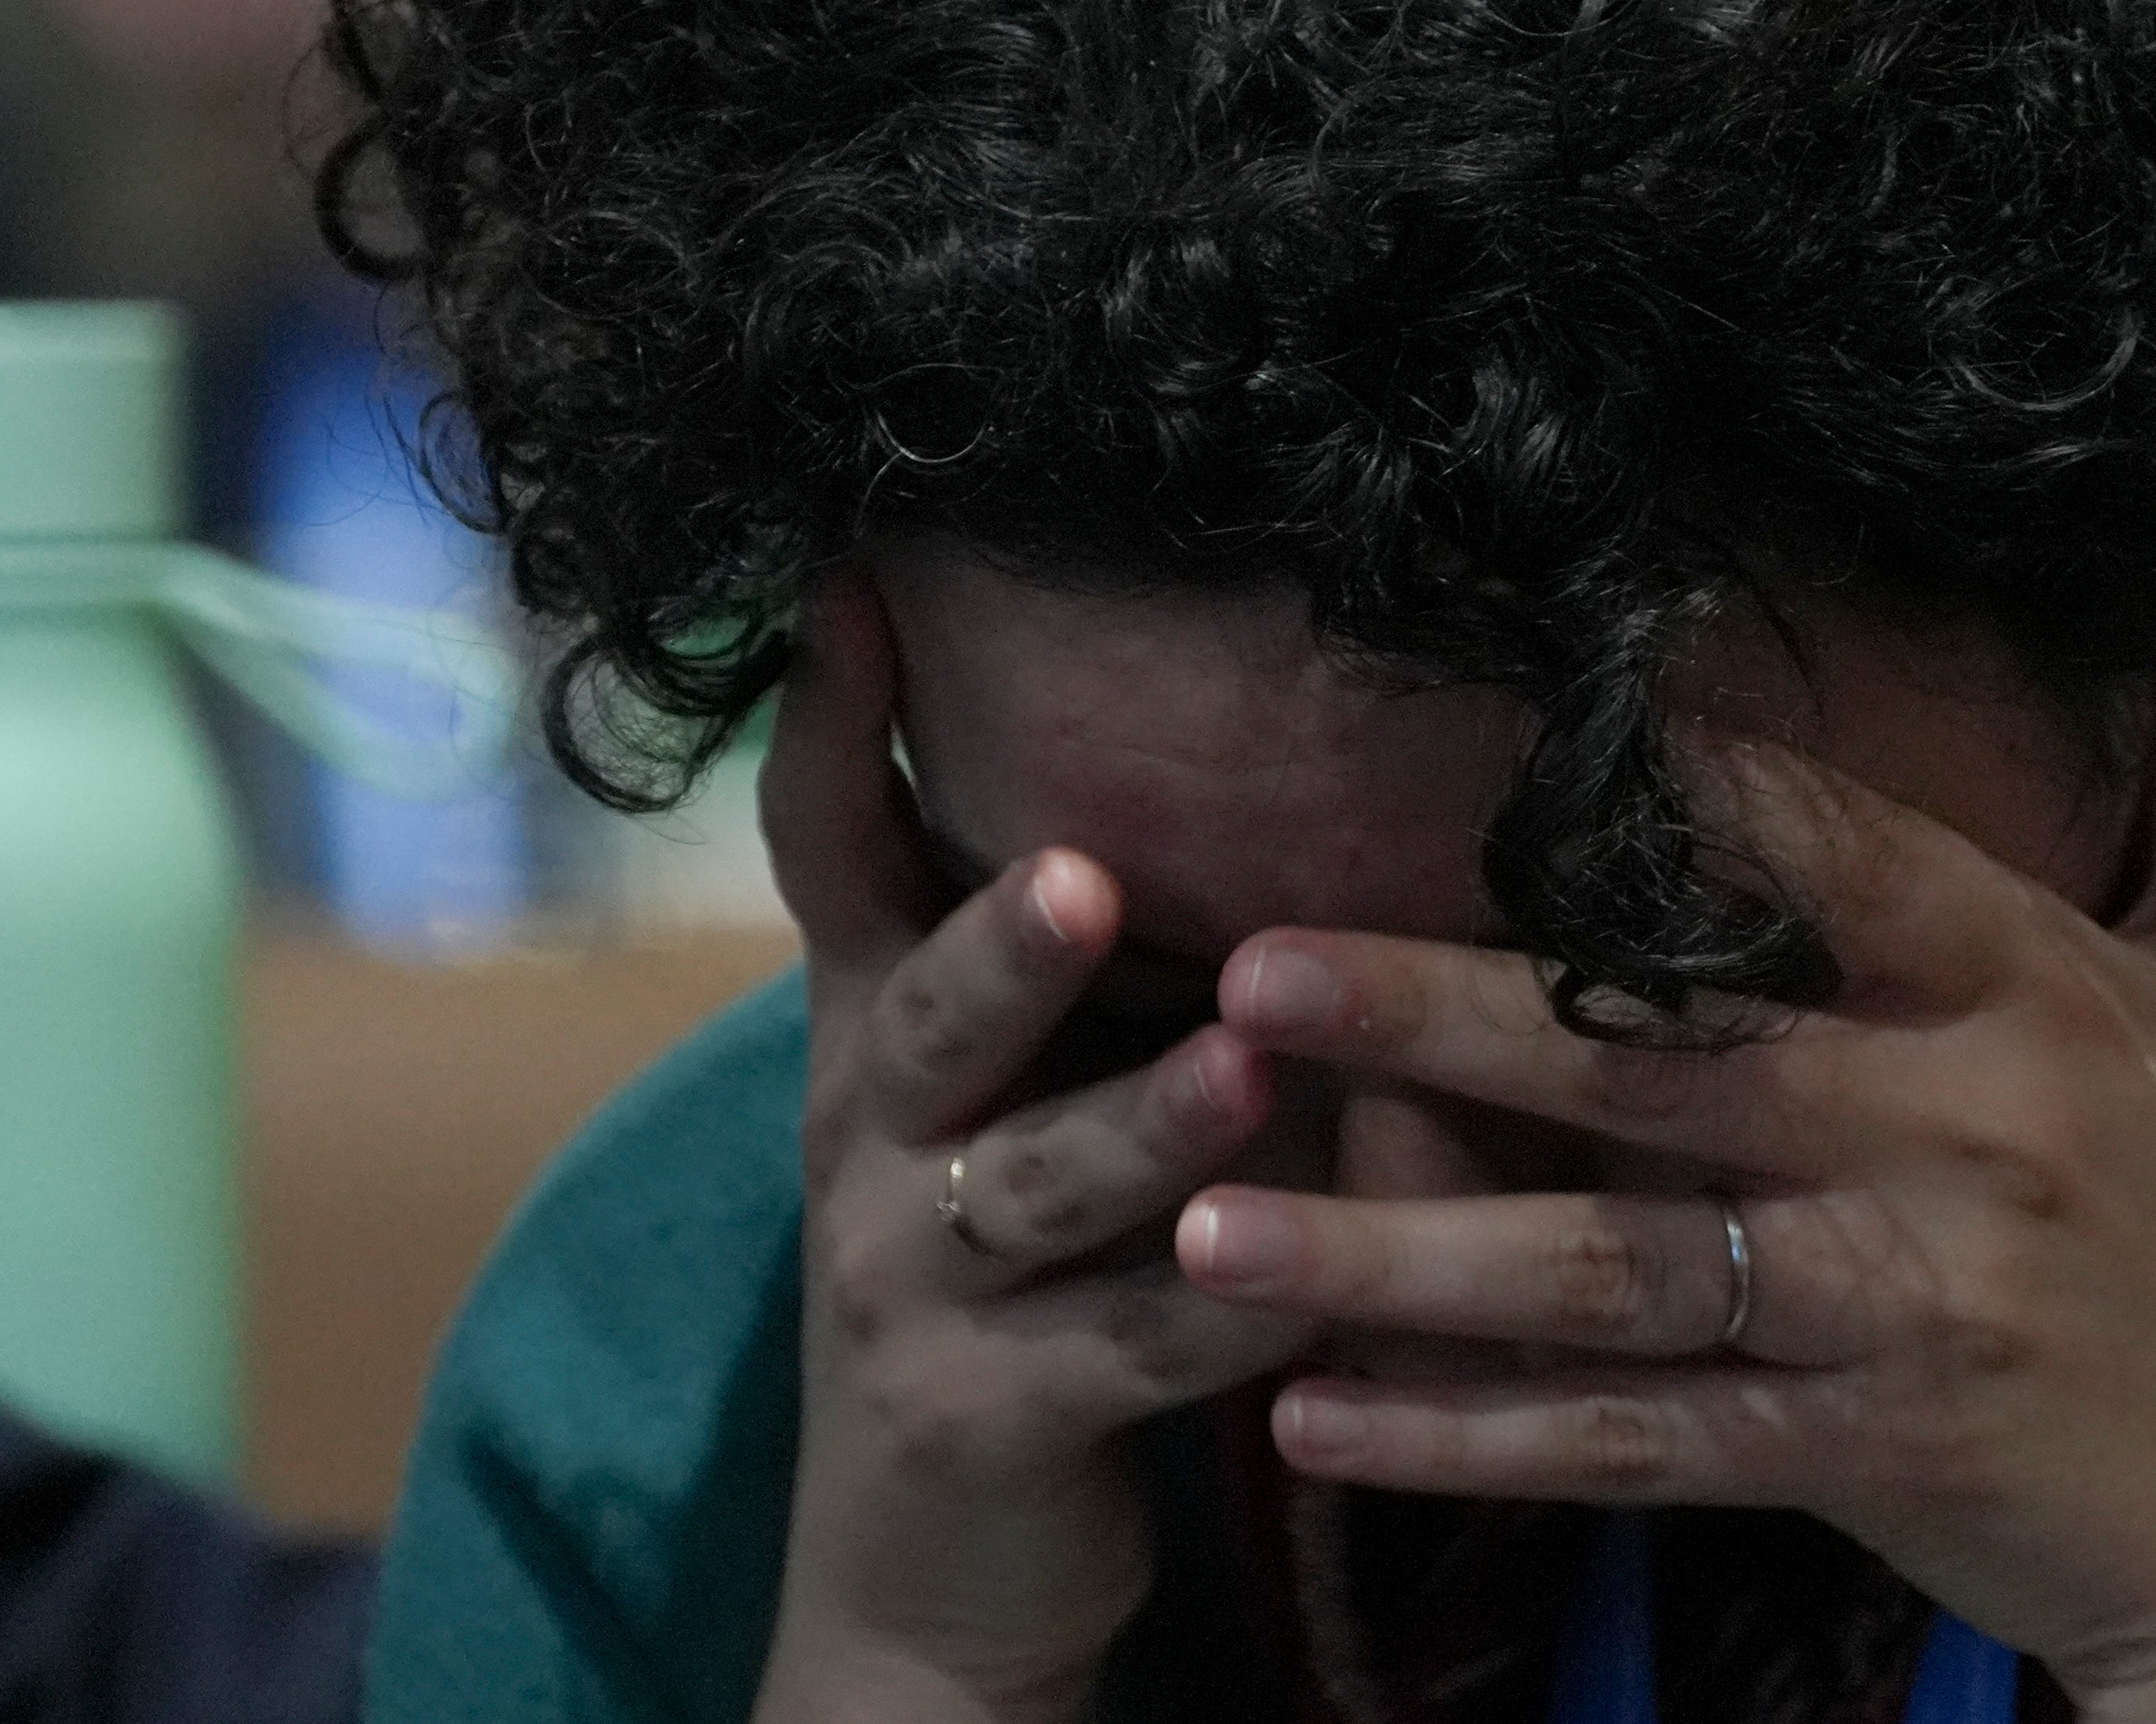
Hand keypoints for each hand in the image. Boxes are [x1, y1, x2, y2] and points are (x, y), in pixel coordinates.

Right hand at [751, 575, 1319, 1723]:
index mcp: (877, 1030)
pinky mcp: (982, 1423)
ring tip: (1250, 1070)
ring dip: (1144, 1126)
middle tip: (1089, 872)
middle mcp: (868, 1140)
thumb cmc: (1011, 1263)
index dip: (833, 725)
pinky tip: (1324, 1283)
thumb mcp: (1005, 1086)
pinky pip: (1122, 1360)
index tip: (853, 581)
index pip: (831, 853)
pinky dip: (1225, 1320)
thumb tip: (1224, 733)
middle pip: (924, 1016)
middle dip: (1005, 943)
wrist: (925, 1574)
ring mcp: (908, 1287)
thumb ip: (1075, 948)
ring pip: (1033, 1190)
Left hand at [1174, 643, 2155, 1723]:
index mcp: (2045, 991)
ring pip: (1616, 1267)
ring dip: (1400, 1251)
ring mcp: (1912, 1301)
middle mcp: (1972, 1127)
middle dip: (1447, 1015)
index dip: (1672, 785)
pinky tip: (1317, 1421)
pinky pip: (1638, 1442)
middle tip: (1257, 972)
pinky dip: (1471, 1437)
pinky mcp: (1872, 1452)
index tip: (1491, 731)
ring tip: (1209, 1220)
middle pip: (1668, 1055)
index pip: (1837, 855)